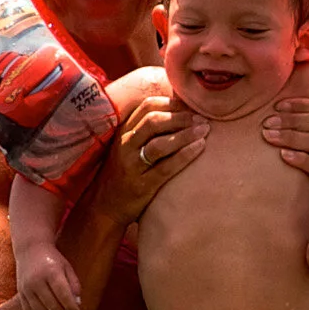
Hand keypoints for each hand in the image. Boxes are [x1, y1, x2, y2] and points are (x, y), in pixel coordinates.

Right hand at [15, 245, 82, 309]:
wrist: (30, 250)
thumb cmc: (53, 260)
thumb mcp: (67, 268)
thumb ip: (74, 286)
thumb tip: (76, 305)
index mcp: (52, 272)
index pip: (63, 296)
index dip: (71, 308)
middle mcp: (36, 280)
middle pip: (52, 305)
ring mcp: (26, 287)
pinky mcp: (20, 292)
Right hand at [87, 94, 205, 227]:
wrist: (103, 207)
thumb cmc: (123, 174)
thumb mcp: (128, 147)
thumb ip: (145, 131)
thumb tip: (179, 113)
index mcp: (124, 131)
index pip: (147, 106)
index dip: (172, 103)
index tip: (191, 106)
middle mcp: (125, 144)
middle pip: (154, 121)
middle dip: (182, 117)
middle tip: (202, 119)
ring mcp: (131, 165)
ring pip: (160, 143)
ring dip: (185, 134)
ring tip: (204, 130)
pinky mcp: (141, 185)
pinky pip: (166, 167)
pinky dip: (185, 155)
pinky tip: (200, 147)